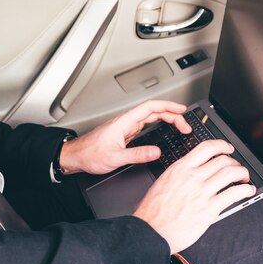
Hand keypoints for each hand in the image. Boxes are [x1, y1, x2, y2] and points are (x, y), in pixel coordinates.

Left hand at [59, 100, 191, 174]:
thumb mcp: (116, 157)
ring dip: (165, 120)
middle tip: (186, 125)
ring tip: (179, 126)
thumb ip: (137, 155)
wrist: (76, 156)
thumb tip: (156, 152)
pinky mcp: (124, 134)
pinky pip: (144, 126)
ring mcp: (125, 128)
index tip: (182, 109)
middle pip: (153, 112)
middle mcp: (125, 122)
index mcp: (124, 122)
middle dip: (172, 115)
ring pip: (149, 118)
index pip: (150, 107)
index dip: (168, 106)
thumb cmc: (90, 154)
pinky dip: (157, 126)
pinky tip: (162, 130)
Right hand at [132, 140, 256, 253]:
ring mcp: (201, 192)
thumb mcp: (162, 184)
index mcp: (179, 169)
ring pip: (231, 173)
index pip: (206, 148)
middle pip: (222, 160)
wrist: (150, 232)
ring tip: (245, 179)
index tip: (227, 148)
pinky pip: (234, 194)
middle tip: (237, 168)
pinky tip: (247, 192)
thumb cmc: (152, 213)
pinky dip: (245, 191)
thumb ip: (178, 177)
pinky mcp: (209, 209)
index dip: (221, 145)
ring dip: (242, 174)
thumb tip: (192, 175)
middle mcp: (192, 177)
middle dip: (234, 163)